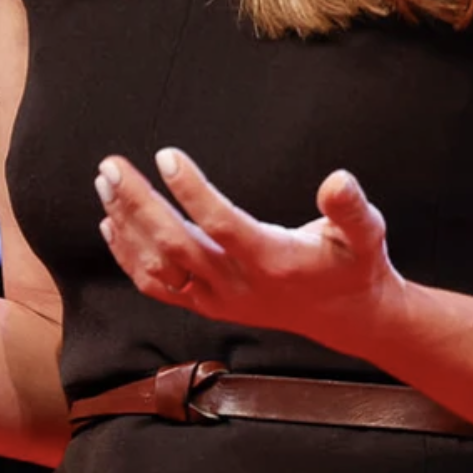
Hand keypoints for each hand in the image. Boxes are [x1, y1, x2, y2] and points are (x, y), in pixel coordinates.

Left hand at [95, 148, 403, 352]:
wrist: (347, 317)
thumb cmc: (354, 264)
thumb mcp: (366, 233)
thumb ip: (351, 208)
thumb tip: (338, 179)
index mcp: (275, 262)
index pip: (223, 226)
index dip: (193, 192)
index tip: (166, 155)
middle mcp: (240, 286)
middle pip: (176, 247)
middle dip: (138, 204)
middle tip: (111, 165)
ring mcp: (219, 300)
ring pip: (159, 268)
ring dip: (127, 225)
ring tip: (105, 182)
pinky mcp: (208, 305)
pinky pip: (158, 286)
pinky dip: (129, 256)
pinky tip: (111, 223)